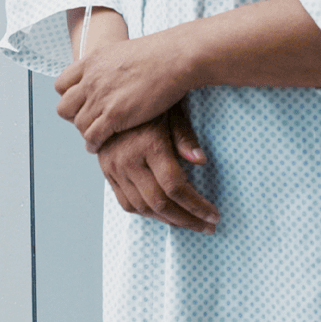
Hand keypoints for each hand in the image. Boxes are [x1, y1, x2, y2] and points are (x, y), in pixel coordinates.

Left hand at [55, 32, 189, 151]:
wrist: (173, 57)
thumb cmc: (157, 54)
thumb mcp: (121, 52)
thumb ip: (108, 65)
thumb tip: (110, 72)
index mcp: (91, 61)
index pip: (61, 85)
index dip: (69, 97)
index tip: (81, 103)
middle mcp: (90, 79)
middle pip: (64, 107)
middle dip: (74, 116)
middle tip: (88, 121)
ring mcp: (100, 97)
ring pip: (79, 124)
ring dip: (86, 132)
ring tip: (95, 137)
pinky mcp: (114, 115)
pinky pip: (92, 136)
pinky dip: (93, 144)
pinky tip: (100, 146)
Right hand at [98, 100, 218, 233]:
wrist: (112, 94)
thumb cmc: (152, 98)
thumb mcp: (172, 109)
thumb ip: (185, 136)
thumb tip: (201, 161)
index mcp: (148, 144)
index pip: (175, 187)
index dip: (197, 206)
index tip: (214, 216)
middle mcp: (128, 159)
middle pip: (159, 203)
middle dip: (187, 220)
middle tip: (208, 227)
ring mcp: (114, 167)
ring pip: (142, 208)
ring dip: (168, 221)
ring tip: (190, 223)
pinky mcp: (106, 171)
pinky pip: (126, 203)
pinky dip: (146, 213)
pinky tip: (165, 213)